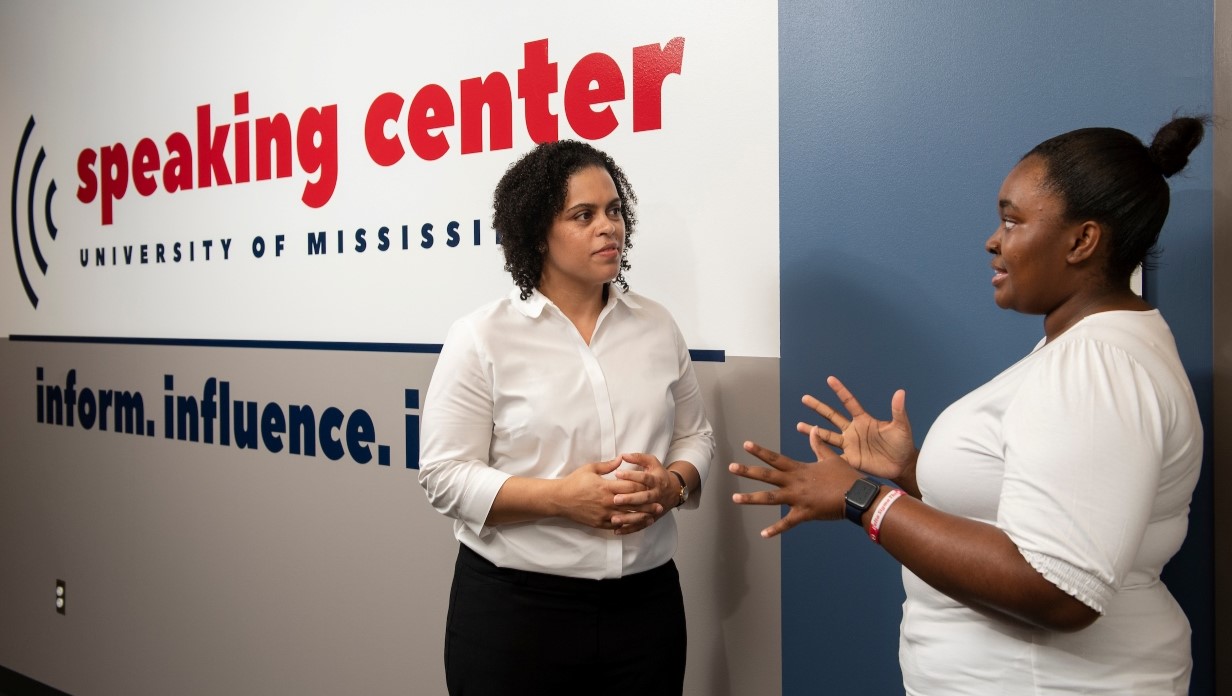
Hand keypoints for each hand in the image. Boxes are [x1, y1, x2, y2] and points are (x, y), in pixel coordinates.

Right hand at [556, 457, 661, 533]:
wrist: (559, 499)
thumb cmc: (574, 482)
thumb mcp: (590, 469)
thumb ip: (608, 465)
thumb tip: (622, 458)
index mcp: (606, 487)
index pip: (629, 487)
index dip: (642, 488)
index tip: (652, 487)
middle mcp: (607, 502)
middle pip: (631, 504)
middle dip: (647, 505)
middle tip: (660, 505)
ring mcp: (603, 514)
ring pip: (626, 517)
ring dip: (640, 518)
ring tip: (652, 518)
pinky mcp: (599, 523)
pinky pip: (616, 526)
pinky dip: (626, 526)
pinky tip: (634, 526)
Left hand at [612, 452, 674, 533]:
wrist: (674, 491)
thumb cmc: (659, 474)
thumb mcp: (652, 462)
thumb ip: (638, 458)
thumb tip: (623, 455)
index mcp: (656, 480)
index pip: (644, 478)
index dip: (631, 475)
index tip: (617, 473)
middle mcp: (656, 495)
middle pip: (644, 498)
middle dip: (630, 499)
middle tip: (615, 499)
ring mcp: (654, 508)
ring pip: (641, 514)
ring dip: (628, 517)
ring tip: (613, 518)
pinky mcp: (651, 518)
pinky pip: (640, 525)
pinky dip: (629, 529)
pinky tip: (617, 530)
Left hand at [728, 439, 862, 537]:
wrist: (857, 495)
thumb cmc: (845, 476)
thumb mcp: (831, 458)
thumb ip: (818, 445)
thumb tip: (813, 430)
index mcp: (800, 469)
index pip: (776, 459)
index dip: (760, 452)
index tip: (746, 445)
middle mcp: (795, 482)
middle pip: (767, 476)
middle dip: (748, 472)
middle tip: (731, 467)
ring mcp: (798, 498)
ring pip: (771, 498)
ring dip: (752, 499)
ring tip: (735, 499)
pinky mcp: (805, 513)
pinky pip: (787, 523)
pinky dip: (775, 529)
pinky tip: (763, 534)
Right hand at [797, 376, 915, 479]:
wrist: (902, 464)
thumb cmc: (903, 443)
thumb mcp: (901, 426)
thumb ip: (898, 410)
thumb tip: (900, 392)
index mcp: (863, 420)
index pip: (849, 402)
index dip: (840, 391)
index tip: (829, 379)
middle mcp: (853, 430)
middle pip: (832, 416)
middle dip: (818, 407)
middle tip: (805, 398)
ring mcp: (850, 444)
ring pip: (827, 436)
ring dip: (813, 431)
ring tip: (799, 425)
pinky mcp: (850, 459)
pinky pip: (833, 456)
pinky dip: (822, 453)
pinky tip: (811, 449)